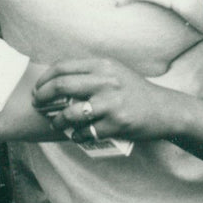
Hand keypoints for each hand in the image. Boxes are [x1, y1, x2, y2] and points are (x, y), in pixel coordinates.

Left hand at [32, 57, 183, 142]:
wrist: (164, 109)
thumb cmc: (134, 91)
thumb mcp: (114, 72)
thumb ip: (89, 72)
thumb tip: (55, 79)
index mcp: (103, 65)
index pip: (63, 67)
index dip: (45, 79)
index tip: (38, 89)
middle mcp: (106, 81)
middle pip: (62, 86)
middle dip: (43, 97)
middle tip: (38, 105)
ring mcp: (112, 103)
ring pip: (71, 113)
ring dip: (57, 120)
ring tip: (55, 123)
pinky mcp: (117, 124)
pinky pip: (87, 132)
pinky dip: (77, 136)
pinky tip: (75, 136)